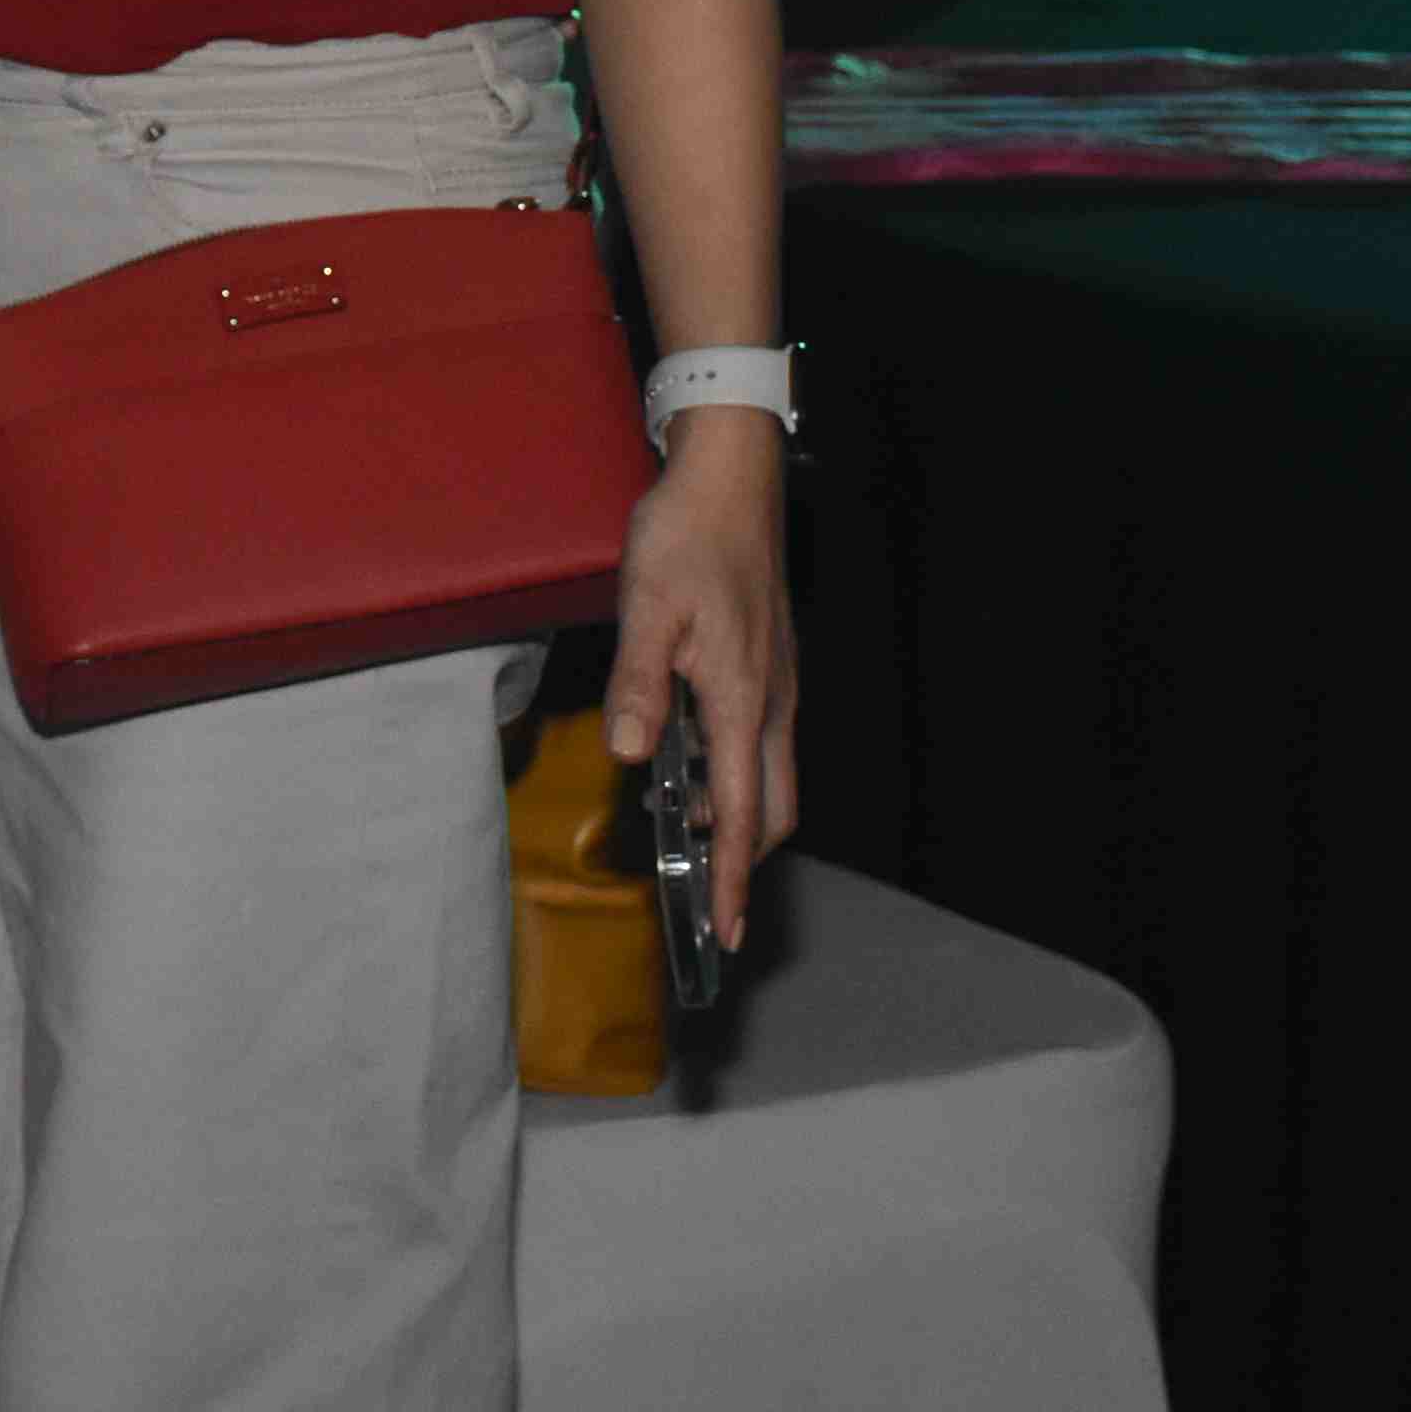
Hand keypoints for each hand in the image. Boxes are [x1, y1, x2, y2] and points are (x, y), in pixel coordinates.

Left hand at [602, 422, 795, 946]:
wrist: (731, 480)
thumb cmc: (686, 538)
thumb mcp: (647, 608)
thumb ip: (639, 685)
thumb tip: (634, 756)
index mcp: (743, 701)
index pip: (740, 814)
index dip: (730, 877)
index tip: (726, 931)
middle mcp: (771, 703)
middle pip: (769, 809)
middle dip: (740, 861)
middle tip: (705, 900)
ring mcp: (776, 685)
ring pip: (768, 776)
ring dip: (736, 816)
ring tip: (684, 836)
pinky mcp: (769, 666)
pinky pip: (759, 742)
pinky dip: (734, 774)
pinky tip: (690, 763)